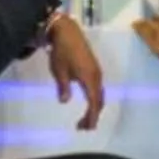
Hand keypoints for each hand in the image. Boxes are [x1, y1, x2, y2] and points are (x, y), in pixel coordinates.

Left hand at [46, 14, 105, 128]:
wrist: (67, 31)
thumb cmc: (61, 50)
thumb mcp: (59, 70)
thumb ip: (63, 87)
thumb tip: (64, 101)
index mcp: (90, 78)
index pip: (93, 103)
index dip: (91, 117)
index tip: (85, 128)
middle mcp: (97, 76)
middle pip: (99, 101)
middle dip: (92, 115)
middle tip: (82, 127)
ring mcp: (97, 72)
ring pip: (99, 94)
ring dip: (94, 107)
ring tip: (85, 117)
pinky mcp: (94, 68)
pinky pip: (97, 88)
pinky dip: (94, 98)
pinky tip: (87, 102)